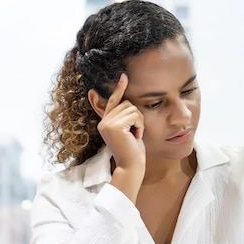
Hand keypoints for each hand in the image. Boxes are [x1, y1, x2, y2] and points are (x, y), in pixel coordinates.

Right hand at [97, 74, 144, 201]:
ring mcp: (107, 123)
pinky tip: (136, 137)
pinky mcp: (114, 126)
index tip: (124, 76)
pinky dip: (140, 125)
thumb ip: (125, 118)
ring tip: (135, 136)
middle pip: (127, 103)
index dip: (118, 89)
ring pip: (132, 108)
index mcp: (105, 123)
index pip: (112, 101)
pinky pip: (135, 115)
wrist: (131, 167)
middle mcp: (103, 122)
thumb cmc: (133, 152)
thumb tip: (128, 102)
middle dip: (137, 117)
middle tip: (134, 134)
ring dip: (139, 122)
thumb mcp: (128, 131)